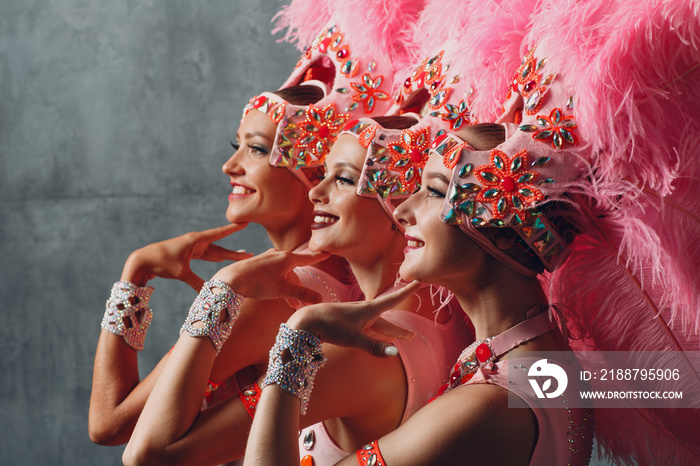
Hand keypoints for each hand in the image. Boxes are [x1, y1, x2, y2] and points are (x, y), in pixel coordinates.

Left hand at [121, 223, 251, 290]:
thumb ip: (196, 282)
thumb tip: (210, 292)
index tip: (244, 222)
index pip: (219, 233)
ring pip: (214, 252)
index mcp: (195, 241)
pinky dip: (216, 259)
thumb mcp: (180, 273)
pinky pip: (206, 256)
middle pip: (220, 248)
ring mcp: (192, 248)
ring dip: (227, 255)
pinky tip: (222, 260)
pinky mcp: (188, 255)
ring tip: (242, 256)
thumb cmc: (160, 263)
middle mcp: (195, 242)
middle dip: (235, 252)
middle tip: (250, 254)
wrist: (142, 260)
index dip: (233, 229)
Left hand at [212, 248, 328, 303]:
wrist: (231, 279)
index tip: (328, 253)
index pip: (308, 258)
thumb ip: (301, 294)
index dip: (319, 257)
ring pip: (284, 273)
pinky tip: (275, 292)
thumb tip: (320, 299)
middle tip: (298, 304)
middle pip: (295, 271)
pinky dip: (279, 283)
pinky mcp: (259, 263)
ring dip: (288, 288)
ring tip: (289, 304)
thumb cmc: (258, 283)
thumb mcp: (282, 290)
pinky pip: (275, 272)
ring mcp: (268, 258)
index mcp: (287, 258)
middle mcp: (278, 255)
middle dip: (298, 288)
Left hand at [286, 281, 420, 357]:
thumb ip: (374, 346)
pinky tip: (374, 336)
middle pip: (386, 320)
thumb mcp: (354, 338)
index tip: (419, 280)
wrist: (306, 321)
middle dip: (399, 327)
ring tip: (399, 338)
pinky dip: (375, 333)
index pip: (393, 299)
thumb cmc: (330, 326)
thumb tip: (396, 353)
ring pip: (376, 325)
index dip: (407, 291)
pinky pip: (366, 329)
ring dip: (388, 332)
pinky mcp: (345, 325)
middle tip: (412, 335)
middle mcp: (363, 312)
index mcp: (368, 310)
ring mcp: (354, 318)